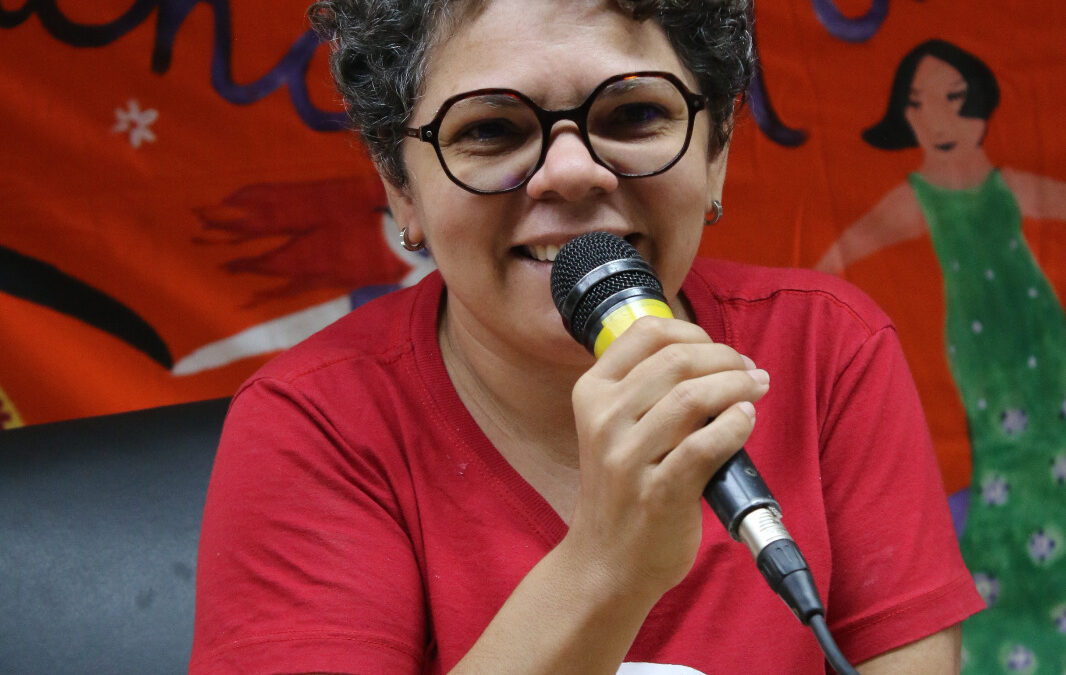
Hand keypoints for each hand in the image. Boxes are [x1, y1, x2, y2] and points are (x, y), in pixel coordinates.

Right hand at [562, 316, 769, 601]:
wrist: (606, 561)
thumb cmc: (622, 489)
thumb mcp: (613, 428)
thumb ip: (647, 391)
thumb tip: (715, 358)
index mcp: (591, 393)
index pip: (646, 332)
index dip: (694, 331)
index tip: (718, 349)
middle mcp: (604, 418)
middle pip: (677, 359)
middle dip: (726, 358)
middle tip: (750, 371)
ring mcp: (627, 456)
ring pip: (693, 396)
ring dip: (738, 386)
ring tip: (756, 390)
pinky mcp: (658, 491)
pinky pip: (707, 444)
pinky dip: (736, 425)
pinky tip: (745, 421)